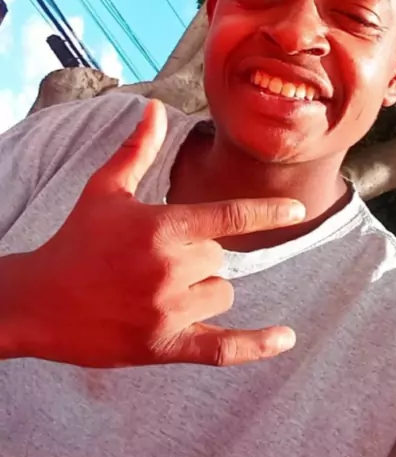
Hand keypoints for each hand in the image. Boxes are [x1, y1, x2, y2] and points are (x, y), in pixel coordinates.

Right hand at [16, 101, 304, 367]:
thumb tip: (153, 107)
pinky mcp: (162, 348)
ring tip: (156, 290)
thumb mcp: (104, 190)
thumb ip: (138, 150)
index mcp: (160, 228)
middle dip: (198, 257)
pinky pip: (222, 350)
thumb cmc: (75, 240)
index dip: (267, 212)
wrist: (37, 303)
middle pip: (220, 260)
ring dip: (203, 292)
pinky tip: (286, 337)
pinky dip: (255, 345)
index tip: (297, 209)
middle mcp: (168, 270)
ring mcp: (166, 312)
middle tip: (154, 261)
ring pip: (221, 296)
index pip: (228, 216)